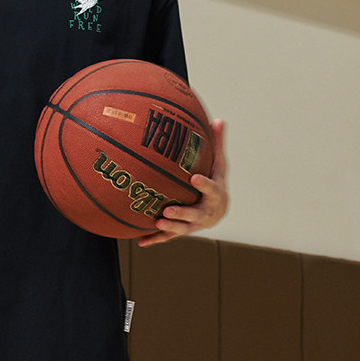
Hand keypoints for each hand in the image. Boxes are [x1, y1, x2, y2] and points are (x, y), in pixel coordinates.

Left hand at [138, 118, 227, 247]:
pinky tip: (140, 241)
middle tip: (168, 210)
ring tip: (157, 221)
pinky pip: (168, 237)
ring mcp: (193, 224)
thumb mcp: (219, 165)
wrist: (218, 212)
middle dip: (182, 213)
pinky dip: (155, 239)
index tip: (194, 178)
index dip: (204, 185)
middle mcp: (205, 213)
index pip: (211, 189)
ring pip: (181, 228)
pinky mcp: (182, 230)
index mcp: (215, 195)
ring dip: (169, 227)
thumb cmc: (216, 183)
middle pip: (195, 215)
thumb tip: (218, 119)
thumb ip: (217, 144)